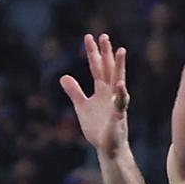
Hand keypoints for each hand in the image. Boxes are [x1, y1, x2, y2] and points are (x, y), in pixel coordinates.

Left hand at [60, 34, 129, 156]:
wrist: (108, 147)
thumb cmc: (98, 127)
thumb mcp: (82, 106)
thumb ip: (75, 91)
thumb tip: (63, 77)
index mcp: (102, 90)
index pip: (97, 68)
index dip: (93, 53)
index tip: (89, 37)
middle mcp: (111, 94)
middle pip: (109, 70)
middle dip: (107, 54)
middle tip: (104, 36)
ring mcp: (116, 104)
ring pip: (118, 81)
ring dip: (120, 67)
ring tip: (121, 51)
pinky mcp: (118, 117)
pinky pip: (120, 104)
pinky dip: (121, 95)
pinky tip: (120, 86)